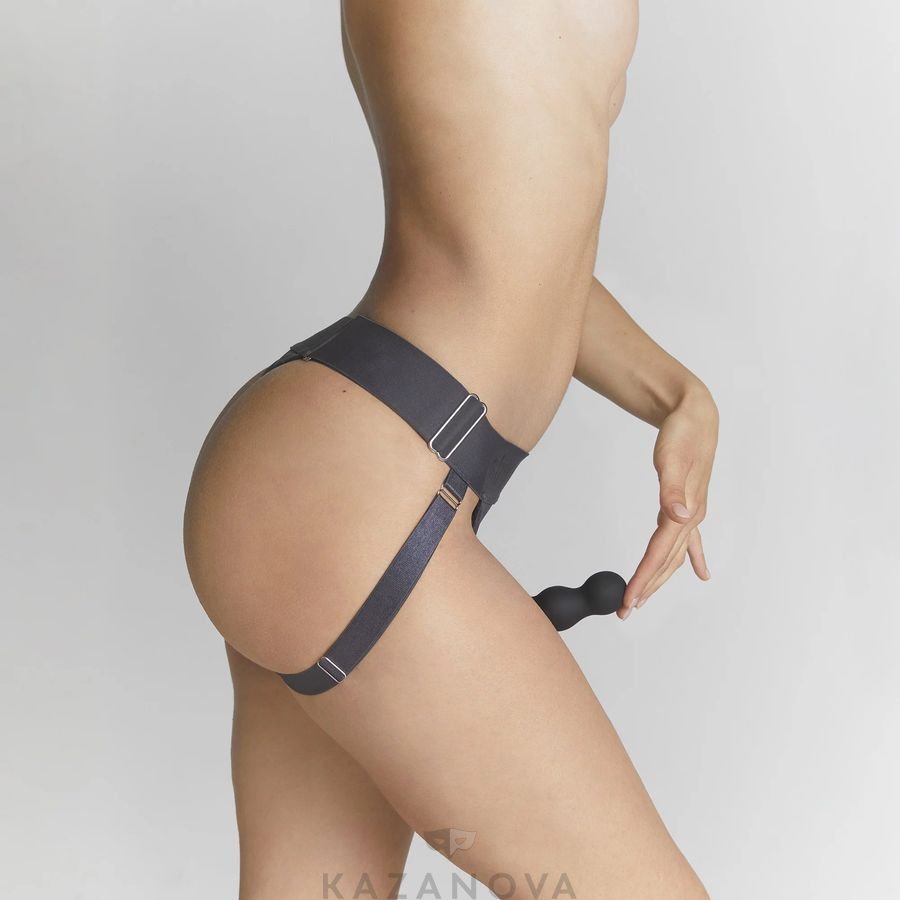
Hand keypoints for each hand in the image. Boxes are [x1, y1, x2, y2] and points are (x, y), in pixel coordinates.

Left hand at [618, 385, 718, 618]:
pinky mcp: (690, 504)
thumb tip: (681, 516)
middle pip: (666, 560)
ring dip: (660, 577)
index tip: (630, 598)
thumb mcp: (673, 456)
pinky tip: (700, 573)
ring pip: (674, 554)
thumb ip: (674, 488)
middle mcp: (690, 516)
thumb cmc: (683, 432)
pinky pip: (690, 539)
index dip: (645, 577)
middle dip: (647, 587)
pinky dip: (693, 558)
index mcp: (685, 509)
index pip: (661, 552)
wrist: (697, 414)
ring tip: (644, 597)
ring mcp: (692, 511)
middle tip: (626, 610)